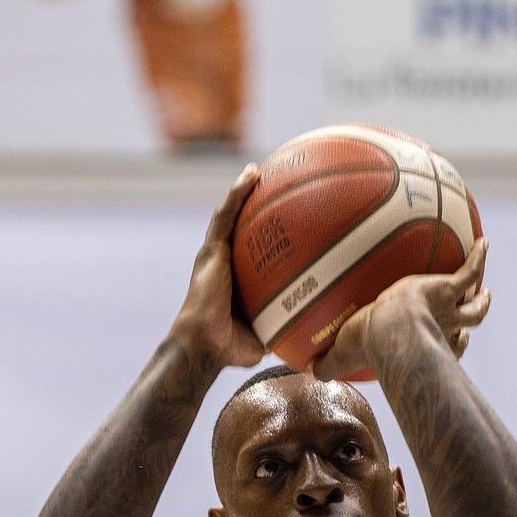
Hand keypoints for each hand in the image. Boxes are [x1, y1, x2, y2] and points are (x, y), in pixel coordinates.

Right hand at [172, 163, 265, 368]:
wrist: (206, 345)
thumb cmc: (231, 347)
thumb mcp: (265, 336)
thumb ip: (283, 328)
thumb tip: (310, 334)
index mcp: (236, 279)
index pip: (251, 249)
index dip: (264, 232)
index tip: (283, 218)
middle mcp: (224, 262)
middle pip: (239, 226)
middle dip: (252, 204)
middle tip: (273, 183)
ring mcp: (215, 254)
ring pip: (230, 214)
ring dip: (243, 190)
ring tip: (259, 169)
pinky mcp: (210, 250)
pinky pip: (225, 215)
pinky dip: (237, 193)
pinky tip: (251, 175)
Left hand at [312, 237, 490, 380]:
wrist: (390, 327)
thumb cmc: (368, 345)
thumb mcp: (343, 354)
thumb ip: (327, 365)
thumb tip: (308, 372)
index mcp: (424, 347)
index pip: (447, 349)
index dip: (454, 346)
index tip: (458, 340)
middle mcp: (442, 331)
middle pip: (467, 326)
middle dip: (474, 317)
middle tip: (480, 305)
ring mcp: (448, 310)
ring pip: (475, 307)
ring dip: (482, 297)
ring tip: (485, 286)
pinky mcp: (447, 288)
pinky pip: (469, 270)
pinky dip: (478, 257)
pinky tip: (482, 242)